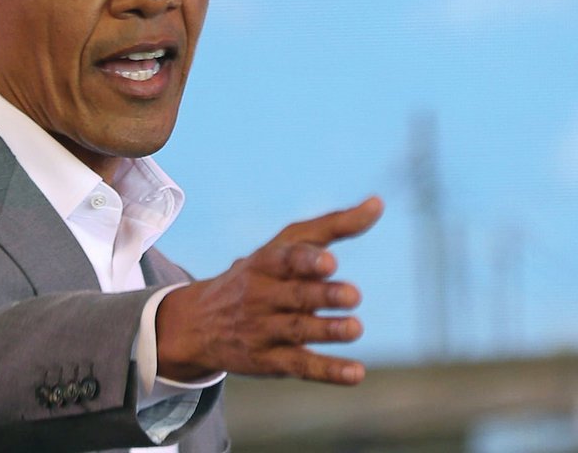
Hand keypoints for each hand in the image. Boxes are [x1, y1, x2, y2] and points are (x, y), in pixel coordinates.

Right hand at [155, 196, 383, 384]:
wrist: (199, 323)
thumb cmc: (259, 276)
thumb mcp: (284, 246)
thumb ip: (332, 226)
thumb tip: (378, 203)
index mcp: (266, 263)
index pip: (285, 259)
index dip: (306, 260)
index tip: (329, 261)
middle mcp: (262, 295)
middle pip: (294, 295)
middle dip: (322, 295)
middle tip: (353, 295)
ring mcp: (263, 329)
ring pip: (297, 330)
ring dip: (327, 330)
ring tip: (355, 328)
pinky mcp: (270, 361)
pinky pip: (300, 365)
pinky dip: (328, 371)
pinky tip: (356, 373)